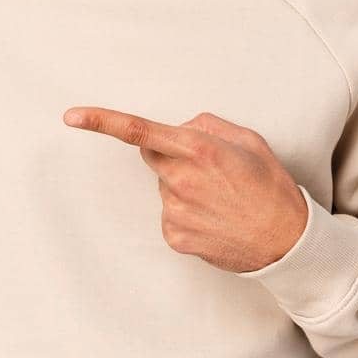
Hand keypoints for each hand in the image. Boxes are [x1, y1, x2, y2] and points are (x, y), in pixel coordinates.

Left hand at [62, 106, 309, 272]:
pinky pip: (169, 214)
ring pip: (164, 186)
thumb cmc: (270, 186)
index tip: (71, 116)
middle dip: (172, 155)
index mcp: (198, 150)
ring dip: (183, 186)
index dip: (101, 121)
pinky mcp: (175, 236)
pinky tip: (214, 218)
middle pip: (153, 155)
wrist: (286, 241)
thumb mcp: (248, 141)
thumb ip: (207, 125)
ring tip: (220, 199)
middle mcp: (181, 180)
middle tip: (210, 169)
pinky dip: (186, 213)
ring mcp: (175, 211)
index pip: (139, 131)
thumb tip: (179, 128)